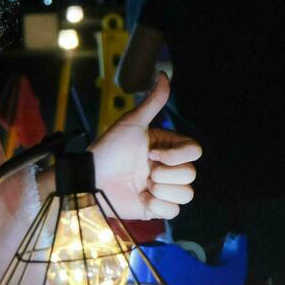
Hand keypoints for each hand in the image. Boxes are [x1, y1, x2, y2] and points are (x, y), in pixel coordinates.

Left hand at [90, 72, 200, 219]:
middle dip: (166, 174)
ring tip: (143, 186)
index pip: (195, 152)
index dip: (177, 155)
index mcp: (167, 148)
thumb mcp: (131, 123)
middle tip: (145, 171)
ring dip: (163, 191)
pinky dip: (158, 206)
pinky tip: (142, 198)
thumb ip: (152, 102)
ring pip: (186, 194)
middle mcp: (168, 168)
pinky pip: (173, 212)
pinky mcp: (155, 208)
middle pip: (191, 174)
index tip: (152, 153)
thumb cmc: (108, 149)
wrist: (89, 180)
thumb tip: (163, 73)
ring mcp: (163, 189)